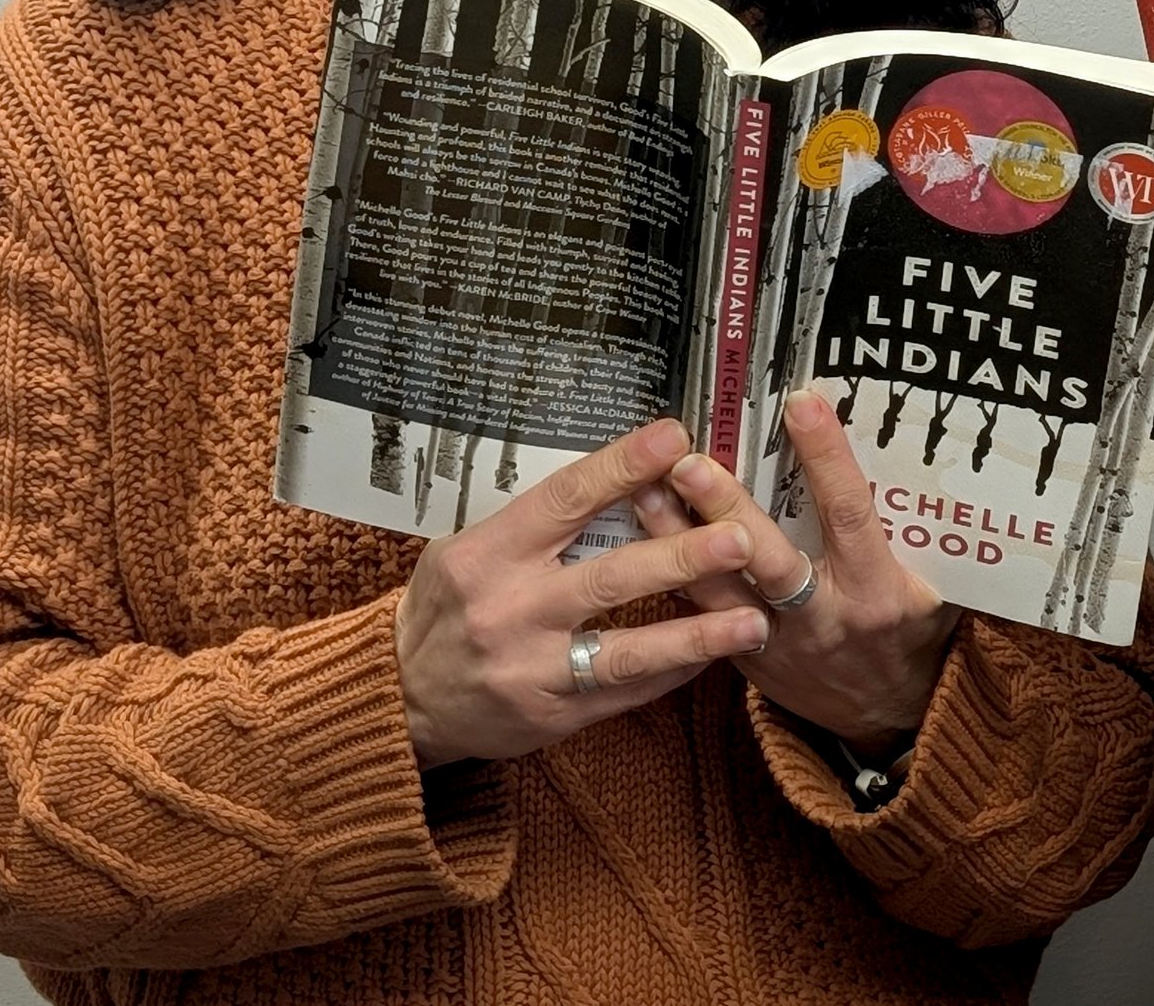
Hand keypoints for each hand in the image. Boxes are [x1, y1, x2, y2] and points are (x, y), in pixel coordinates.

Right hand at [393, 419, 772, 768]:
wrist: (398, 699)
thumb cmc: (447, 606)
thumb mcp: (468, 548)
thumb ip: (539, 521)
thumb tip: (625, 473)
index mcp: (489, 554)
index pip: (565, 499)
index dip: (622, 466)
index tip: (676, 437)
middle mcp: (510, 610)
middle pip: (609, 578)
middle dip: (681, 556)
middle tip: (741, 535)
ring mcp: (531, 669)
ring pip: (626, 650)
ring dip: (697, 633)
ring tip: (755, 620)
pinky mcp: (550, 716)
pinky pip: (624, 693)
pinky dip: (673, 670)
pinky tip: (717, 652)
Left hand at [642, 390, 959, 753]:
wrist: (890, 716)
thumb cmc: (914, 631)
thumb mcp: (934, 582)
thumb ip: (912, 527)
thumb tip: (900, 445)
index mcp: (878, 592)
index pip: (851, 515)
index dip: (828, 459)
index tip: (801, 404)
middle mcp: (824, 618)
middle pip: (769, 560)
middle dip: (726, 508)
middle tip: (688, 461)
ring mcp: (779, 645)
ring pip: (719, 592)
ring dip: (677, 540)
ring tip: (640, 489)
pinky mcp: (745, 662)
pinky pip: (703, 618)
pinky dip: (671, 575)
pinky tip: (639, 538)